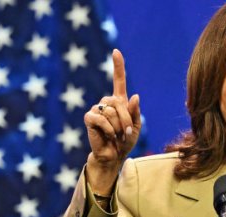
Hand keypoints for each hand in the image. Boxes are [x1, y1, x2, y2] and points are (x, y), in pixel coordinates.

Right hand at [83, 49, 141, 192]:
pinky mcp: (89, 118)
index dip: (118, 66)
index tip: (116, 51)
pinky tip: (108, 136)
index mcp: (119, 102)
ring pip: (111, 112)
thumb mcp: (135, 127)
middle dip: (126, 119)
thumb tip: (135, 96)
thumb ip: (135, 113)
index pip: (119, 80)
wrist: (113, 156)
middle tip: (126, 133)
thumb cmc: (125, 141)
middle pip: (118, 102)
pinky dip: (109, 130)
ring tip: (117, 136)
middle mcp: (107, 103)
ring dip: (118, 126)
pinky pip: (101, 119)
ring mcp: (96, 109)